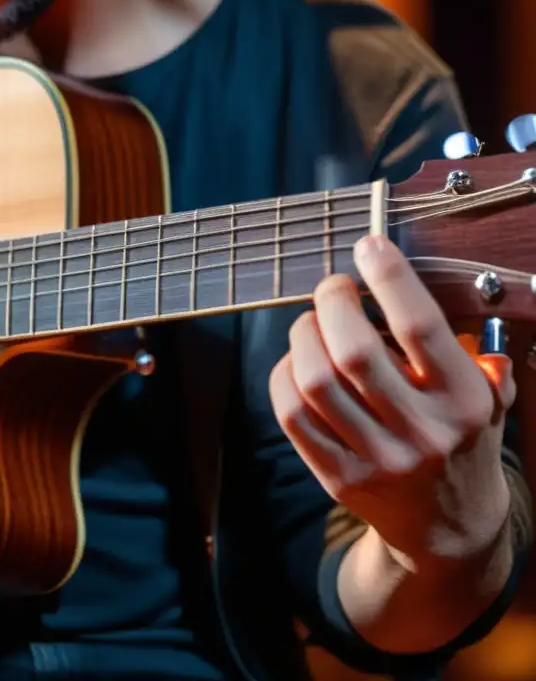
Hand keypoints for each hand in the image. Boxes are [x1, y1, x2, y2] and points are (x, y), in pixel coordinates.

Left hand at [268, 235, 513, 570]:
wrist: (449, 526)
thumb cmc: (462, 442)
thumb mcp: (488, 400)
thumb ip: (465, 351)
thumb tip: (411, 290)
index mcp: (464, 402)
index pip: (420, 327)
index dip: (388, 277)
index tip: (368, 246)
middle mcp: (421, 431)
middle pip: (354, 351)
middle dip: (333, 303)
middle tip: (333, 287)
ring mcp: (376, 458)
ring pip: (315, 382)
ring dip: (303, 337)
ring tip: (312, 323)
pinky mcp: (338, 477)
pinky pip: (292, 417)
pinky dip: (284, 377)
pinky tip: (296, 362)